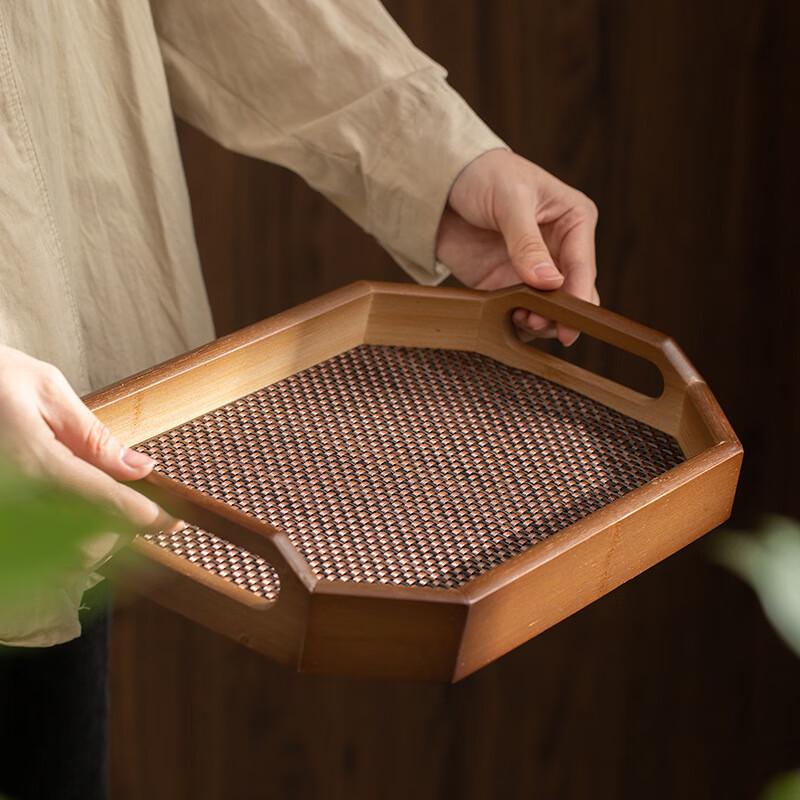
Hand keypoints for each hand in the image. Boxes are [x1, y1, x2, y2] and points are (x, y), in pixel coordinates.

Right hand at [0, 345, 172, 530]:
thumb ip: (92, 435)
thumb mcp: (44, 388)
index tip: (172, 524)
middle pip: (84, 539)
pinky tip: (63, 509)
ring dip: (86, 536)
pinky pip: (30, 541)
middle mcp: (13, 498)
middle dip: (115, 528)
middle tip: (131, 504)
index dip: (146, 518)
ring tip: (96, 503)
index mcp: (35, 464)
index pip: (106, 503)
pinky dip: (56, 536)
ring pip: (56, 550)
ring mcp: (2, 514)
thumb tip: (138, 467)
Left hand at [437, 149, 599, 345]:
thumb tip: (549, 282)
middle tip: (538, 323)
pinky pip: (521, 313)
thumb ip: (527, 243)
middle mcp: (560, 249)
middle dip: (560, 314)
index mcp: (574, 221)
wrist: (441, 185)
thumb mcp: (509, 201)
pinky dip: (517, 323)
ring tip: (521, 319)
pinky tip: (506, 319)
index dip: (579, 296)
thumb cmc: (485, 176)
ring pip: (550, 309)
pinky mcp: (507, 285)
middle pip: (572, 294)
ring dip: (539, 322)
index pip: (583, 266)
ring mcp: (534, 271)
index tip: (570, 321)